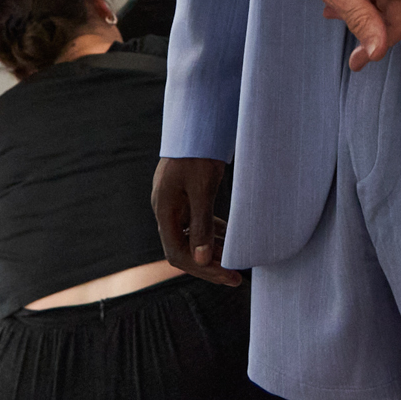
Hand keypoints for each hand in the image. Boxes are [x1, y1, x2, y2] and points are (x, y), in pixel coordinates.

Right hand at [152, 157, 240, 286]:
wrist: (196, 122)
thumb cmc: (197, 153)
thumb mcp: (202, 189)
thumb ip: (201, 224)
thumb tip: (202, 259)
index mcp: (164, 210)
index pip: (178, 254)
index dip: (203, 269)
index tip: (228, 276)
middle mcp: (165, 210)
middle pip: (183, 249)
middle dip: (209, 265)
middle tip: (236, 277)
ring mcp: (173, 203)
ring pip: (190, 237)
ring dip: (212, 250)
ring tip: (236, 261)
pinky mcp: (184, 195)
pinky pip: (195, 223)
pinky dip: (211, 233)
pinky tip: (229, 238)